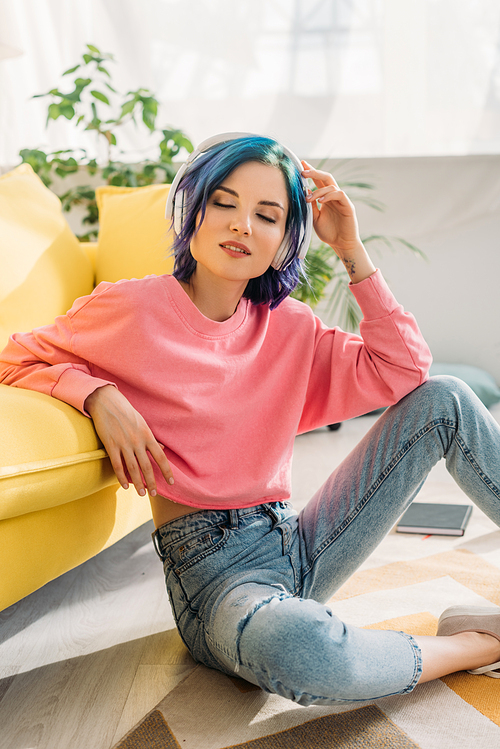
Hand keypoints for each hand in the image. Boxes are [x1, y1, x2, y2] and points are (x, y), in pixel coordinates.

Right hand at [84, 384, 173, 496]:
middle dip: (152, 482)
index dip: (167, 471)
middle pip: (147, 466)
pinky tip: (125, 486)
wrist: (106, 402)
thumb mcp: (142, 423)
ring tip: (142, 494)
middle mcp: (137, 441)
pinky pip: (117, 465)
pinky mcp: (110, 445)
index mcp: (147, 435)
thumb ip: (151, 437)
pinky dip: (121, 477)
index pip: (161, 457)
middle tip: (154, 494)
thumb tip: (162, 447)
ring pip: (133, 468)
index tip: (171, 482)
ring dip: (138, 483)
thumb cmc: (126, 412)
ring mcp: (123, 443)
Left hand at [302, 162, 375, 282]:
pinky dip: (329, 195)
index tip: (300, 164)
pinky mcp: (348, 206)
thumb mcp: (314, 218)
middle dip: (314, 173)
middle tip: (302, 172)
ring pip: (331, 186)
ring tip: (308, 198)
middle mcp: (334, 196)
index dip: (311, 172)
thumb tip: (302, 193)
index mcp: (326, 198)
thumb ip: (310, 206)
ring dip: (318, 190)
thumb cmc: (329, 232)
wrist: (341, 245)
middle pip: (326, 178)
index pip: (318, 181)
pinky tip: (321, 201)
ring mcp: (342, 200)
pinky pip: (340, 195)